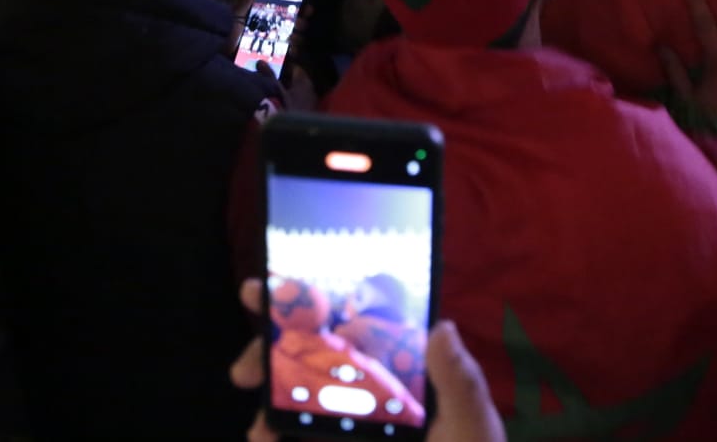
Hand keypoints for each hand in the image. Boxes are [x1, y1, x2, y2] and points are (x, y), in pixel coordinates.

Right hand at [231, 280, 505, 441]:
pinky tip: (263, 439)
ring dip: (267, 412)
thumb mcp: (471, 430)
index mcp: (404, 376)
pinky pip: (293, 437)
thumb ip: (459, 384)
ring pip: (294, 406)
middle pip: (312, 361)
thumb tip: (442, 326)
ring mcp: (347, 429)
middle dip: (272, 356)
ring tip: (259, 433)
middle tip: (245, 371)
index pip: (357, 328)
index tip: (278, 289)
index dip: (321, 305)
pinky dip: (272, 436)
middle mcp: (370, 397)